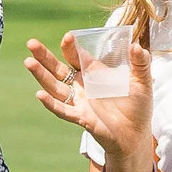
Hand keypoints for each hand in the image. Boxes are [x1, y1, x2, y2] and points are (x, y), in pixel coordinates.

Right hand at [26, 31, 155, 171]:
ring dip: (41, 75)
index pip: (76, 56)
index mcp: (93, 73)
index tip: (68, 37)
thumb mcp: (142, 82)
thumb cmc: (137, 107)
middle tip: (31, 43)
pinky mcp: (81, 118)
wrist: (137, 135)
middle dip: (44, 56)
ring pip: (54, 87)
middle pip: (57, 68)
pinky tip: (40, 94)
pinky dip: (51, 103)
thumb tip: (136, 45)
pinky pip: (63, 110)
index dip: (70, 46)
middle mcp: (81, 85)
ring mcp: (78, 101)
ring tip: (28, 62)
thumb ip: (141, 63)